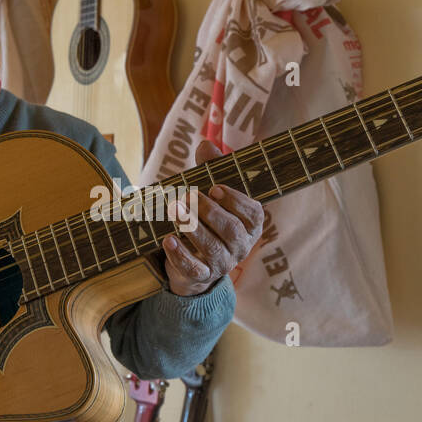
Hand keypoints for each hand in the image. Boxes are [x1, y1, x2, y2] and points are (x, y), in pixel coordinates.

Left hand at [162, 139, 264, 295]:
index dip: (235, 200)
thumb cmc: (208, 217)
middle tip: (187, 196)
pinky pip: (194, 269)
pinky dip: (180, 255)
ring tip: (174, 210)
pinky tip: (168, 240)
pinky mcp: (203, 276)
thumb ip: (212, 169)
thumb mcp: (211, 192)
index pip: (253, 214)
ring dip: (193, 228)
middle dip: (209, 212)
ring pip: (213, 248)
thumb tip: (206, 145)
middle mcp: (241, 246)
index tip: (215, 187)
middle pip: (231, 230)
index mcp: (250, 224)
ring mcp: (223, 264)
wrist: (194, 258)